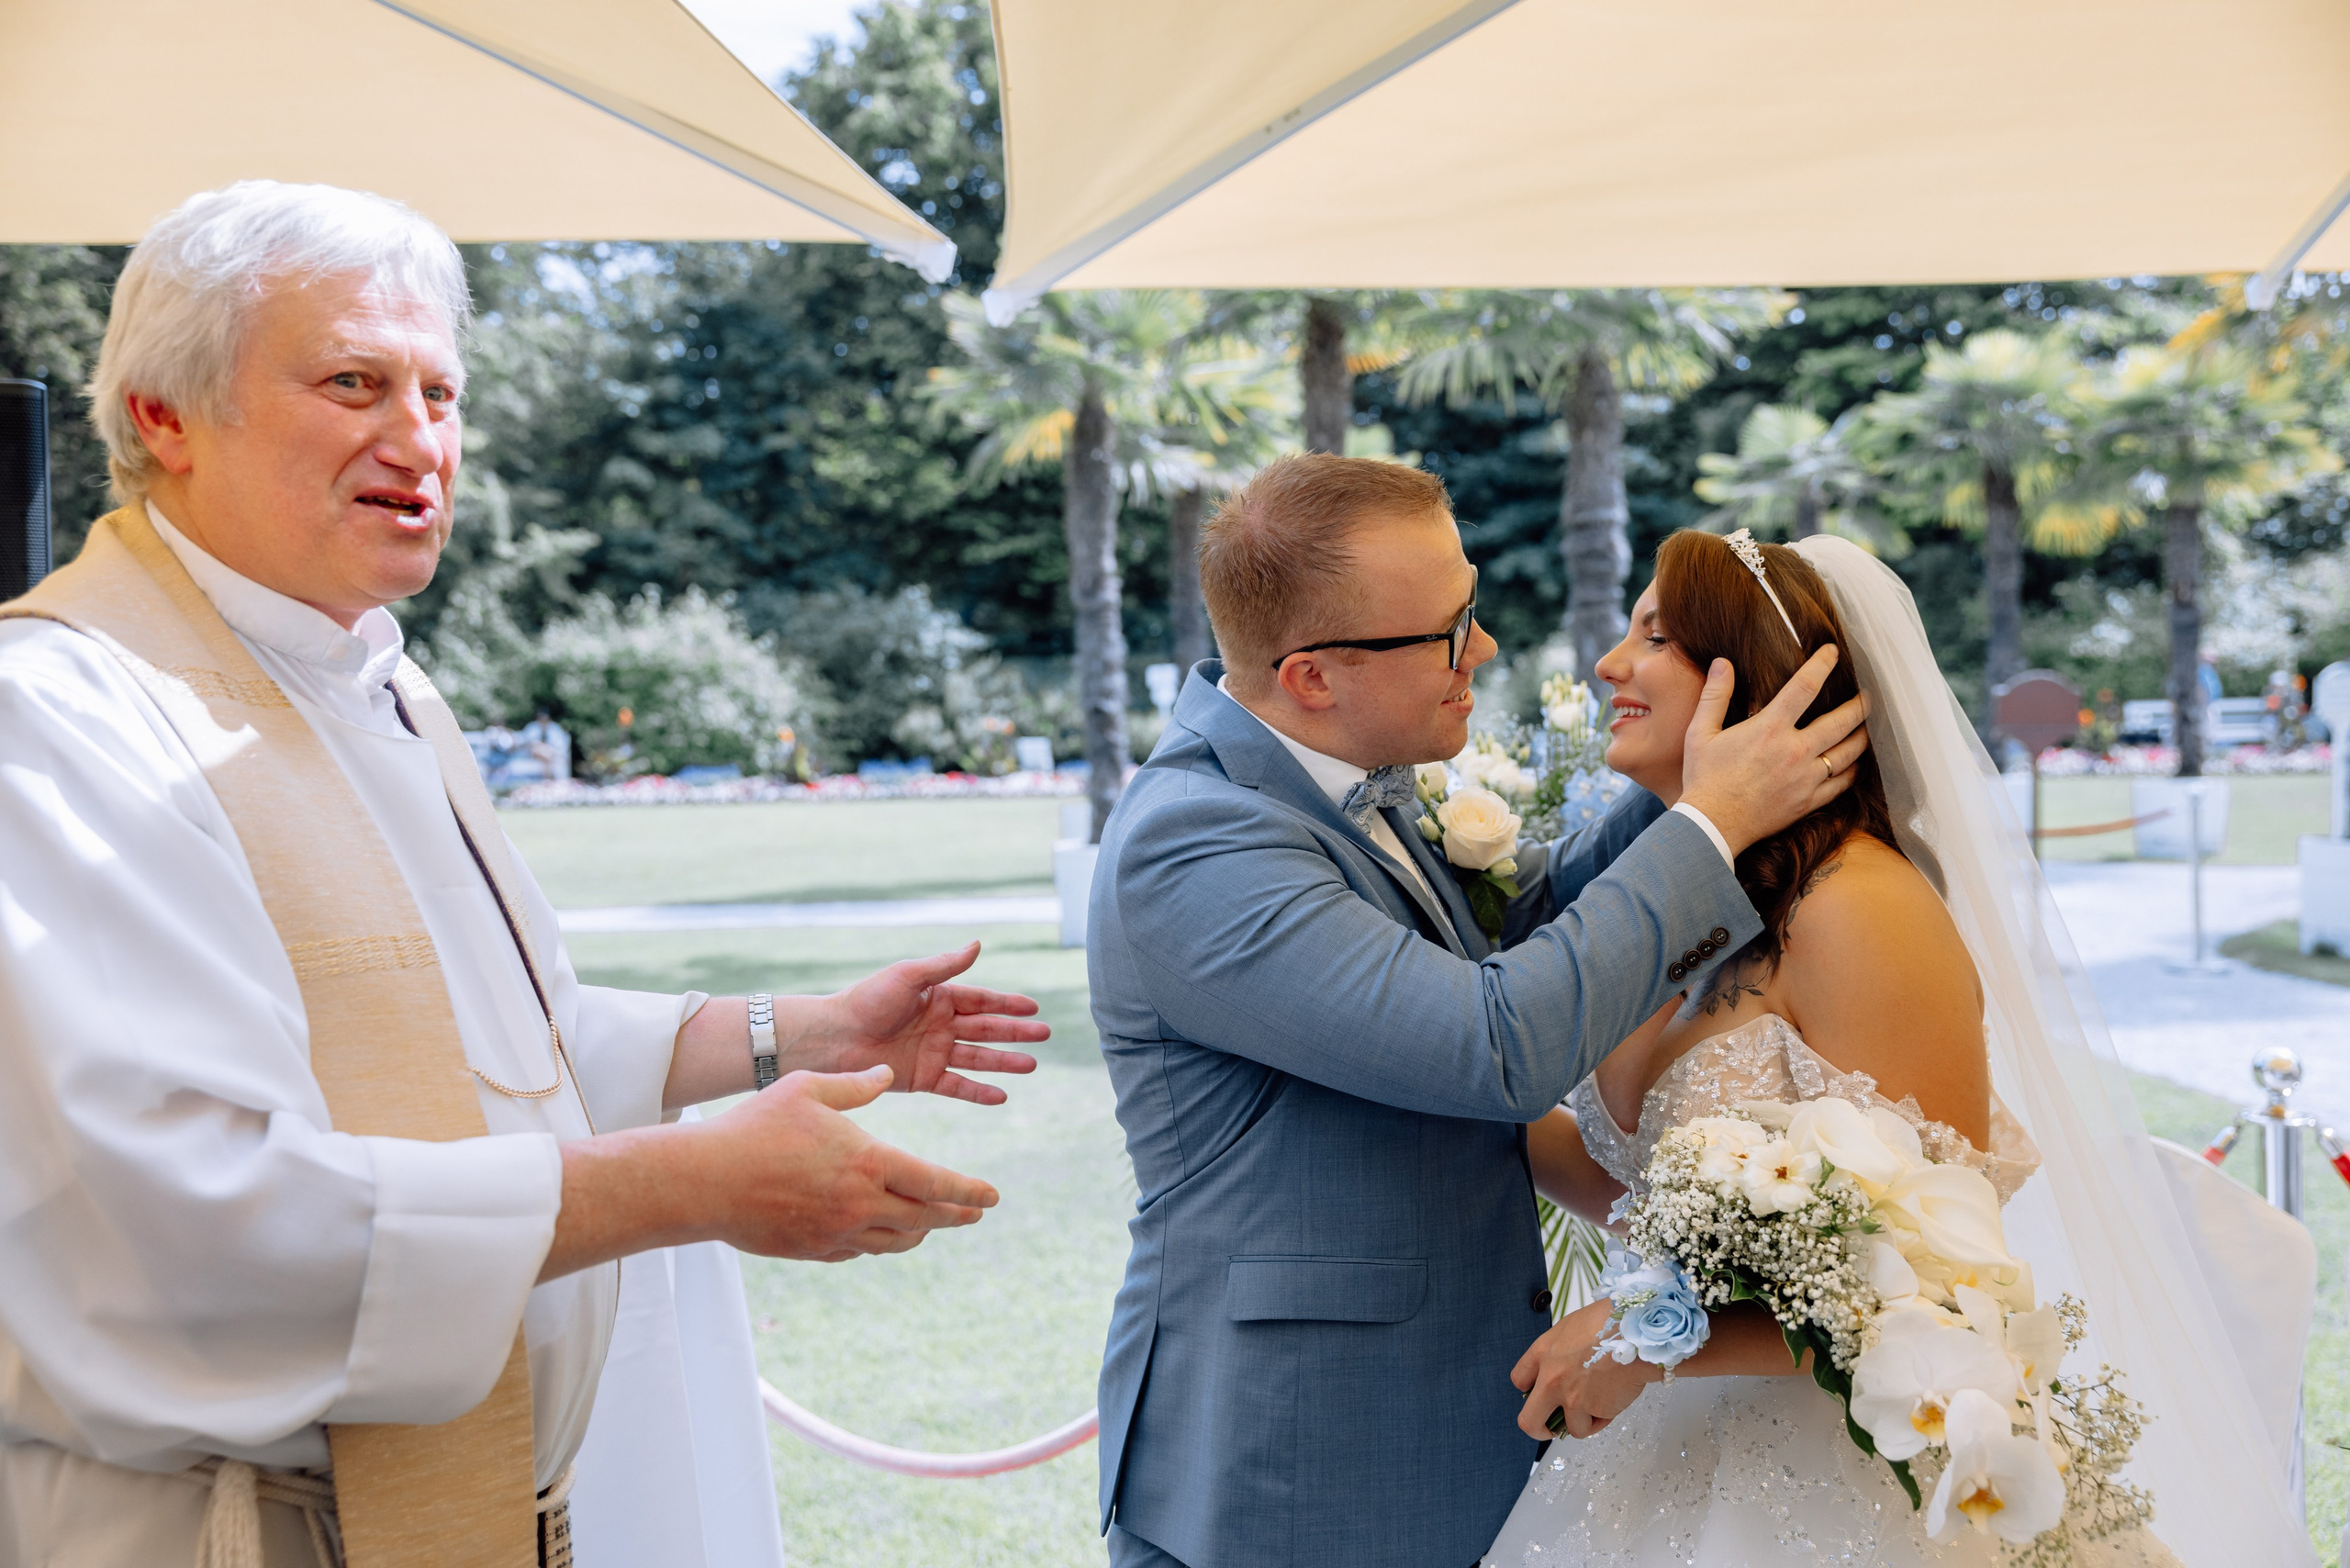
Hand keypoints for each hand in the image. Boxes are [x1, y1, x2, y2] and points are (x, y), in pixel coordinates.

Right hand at [542, 1065, 999, 1280]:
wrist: (704, 1181)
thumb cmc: (755, 1126)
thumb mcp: (808, 1090)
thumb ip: (855, 1085)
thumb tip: (887, 1074)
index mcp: (867, 1162)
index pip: (935, 1183)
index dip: (968, 1192)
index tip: (992, 1197)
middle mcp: (859, 1205)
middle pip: (925, 1219)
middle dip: (955, 1215)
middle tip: (974, 1212)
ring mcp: (836, 1234)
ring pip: (895, 1242)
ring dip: (919, 1232)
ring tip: (930, 1221)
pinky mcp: (813, 1251)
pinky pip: (858, 1252)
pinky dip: (876, 1241)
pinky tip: (878, 1230)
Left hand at [801, 942, 1044, 1103]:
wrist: (834, 1037)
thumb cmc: (866, 1000)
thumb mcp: (908, 976)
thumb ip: (944, 965)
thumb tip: (978, 944)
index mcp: (938, 997)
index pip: (982, 1001)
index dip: (1008, 1004)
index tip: (1034, 1007)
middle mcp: (940, 1025)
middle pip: (986, 1030)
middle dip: (1016, 1032)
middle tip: (1044, 1034)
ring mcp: (933, 1053)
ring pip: (978, 1058)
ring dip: (1005, 1062)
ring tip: (1032, 1066)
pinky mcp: (923, 1079)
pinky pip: (957, 1085)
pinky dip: (979, 1092)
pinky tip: (1002, 1096)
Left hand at [1511, 1298, 1657, 1439]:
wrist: (1636, 1332)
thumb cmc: (1609, 1323)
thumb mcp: (1571, 1328)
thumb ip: (1558, 1352)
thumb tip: (1559, 1370)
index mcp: (1542, 1352)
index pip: (1519, 1380)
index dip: (1530, 1391)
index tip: (1540, 1394)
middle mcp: (1551, 1378)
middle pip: (1529, 1421)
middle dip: (1540, 1429)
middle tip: (1552, 1428)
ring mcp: (1571, 1398)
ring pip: (1570, 1428)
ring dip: (1583, 1421)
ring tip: (1600, 1403)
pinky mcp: (1594, 1410)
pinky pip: (1594, 1425)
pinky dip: (1603, 1419)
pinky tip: (1613, 1400)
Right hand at [1677, 647, 1869, 855]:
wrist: (1712, 826)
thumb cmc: (1704, 778)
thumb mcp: (1700, 732)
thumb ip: (1715, 695)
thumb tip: (1723, 662)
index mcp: (1769, 729)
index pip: (1804, 687)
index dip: (1822, 665)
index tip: (1833, 652)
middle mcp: (1794, 751)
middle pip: (1841, 721)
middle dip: (1859, 704)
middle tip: (1869, 694)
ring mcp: (1805, 779)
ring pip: (1848, 753)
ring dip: (1862, 736)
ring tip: (1867, 726)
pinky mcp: (1808, 802)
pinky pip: (1841, 784)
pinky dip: (1853, 771)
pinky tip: (1855, 763)